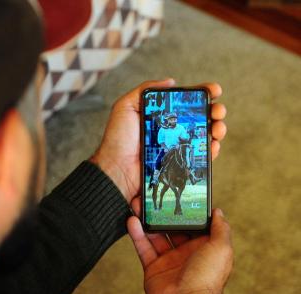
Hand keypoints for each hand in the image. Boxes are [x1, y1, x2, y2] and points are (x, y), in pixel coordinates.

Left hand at [90, 79, 226, 202]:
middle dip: (215, 111)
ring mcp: (176, 148)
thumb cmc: (118, 139)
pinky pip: (200, 157)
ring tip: (218, 127)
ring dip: (218, 129)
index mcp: (161, 116)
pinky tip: (214, 145)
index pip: (186, 103)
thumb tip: (170, 81)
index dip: (203, 95)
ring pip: (205, 136)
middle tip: (218, 111)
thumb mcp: (125, 107)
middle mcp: (171, 131)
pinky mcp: (179, 165)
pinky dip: (212, 150)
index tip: (214, 90)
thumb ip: (144, 90)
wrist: (117, 169)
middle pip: (200, 118)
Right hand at [127, 200, 232, 293]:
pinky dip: (137, 234)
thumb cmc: (206, 278)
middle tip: (155, 197)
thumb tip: (218, 212)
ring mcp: (168, 260)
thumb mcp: (221, 249)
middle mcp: (186, 252)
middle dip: (164, 214)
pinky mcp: (153, 267)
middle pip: (172, 228)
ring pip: (156, 235)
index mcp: (203, 248)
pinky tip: (132, 220)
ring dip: (148, 220)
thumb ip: (221, 229)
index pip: (194, 225)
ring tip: (141, 205)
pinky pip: (144, 247)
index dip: (187, 211)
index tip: (179, 195)